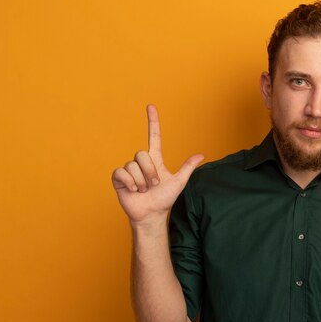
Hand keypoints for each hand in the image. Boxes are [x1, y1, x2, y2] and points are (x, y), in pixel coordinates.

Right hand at [111, 104, 203, 224]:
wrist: (152, 214)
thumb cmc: (164, 199)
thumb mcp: (179, 182)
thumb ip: (187, 168)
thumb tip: (201, 155)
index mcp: (155, 160)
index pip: (154, 136)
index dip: (153, 121)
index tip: (151, 106)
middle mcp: (141, 162)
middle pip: (141, 154)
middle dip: (150, 171)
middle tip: (154, 185)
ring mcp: (129, 169)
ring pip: (132, 165)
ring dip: (141, 181)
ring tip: (144, 190)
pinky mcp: (119, 178)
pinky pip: (121, 172)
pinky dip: (130, 183)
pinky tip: (134, 191)